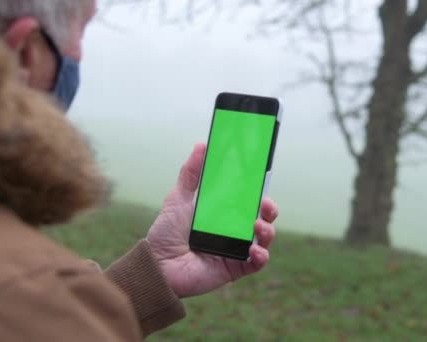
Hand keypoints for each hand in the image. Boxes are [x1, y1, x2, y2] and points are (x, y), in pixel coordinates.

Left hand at [146, 143, 278, 297]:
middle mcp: (233, 231)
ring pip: (264, 238)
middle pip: (262, 217)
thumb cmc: (166, 233)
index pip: (248, 199)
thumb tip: (202, 144)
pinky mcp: (235, 268)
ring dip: (267, 230)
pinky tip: (254, 249)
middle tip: (266, 203)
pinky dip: (261, 255)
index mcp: (223, 214)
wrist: (156, 265)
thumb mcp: (178, 198)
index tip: (263, 177)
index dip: (259, 190)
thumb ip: (191, 173)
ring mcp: (236, 250)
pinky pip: (257, 263)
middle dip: (270, 209)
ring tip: (257, 225)